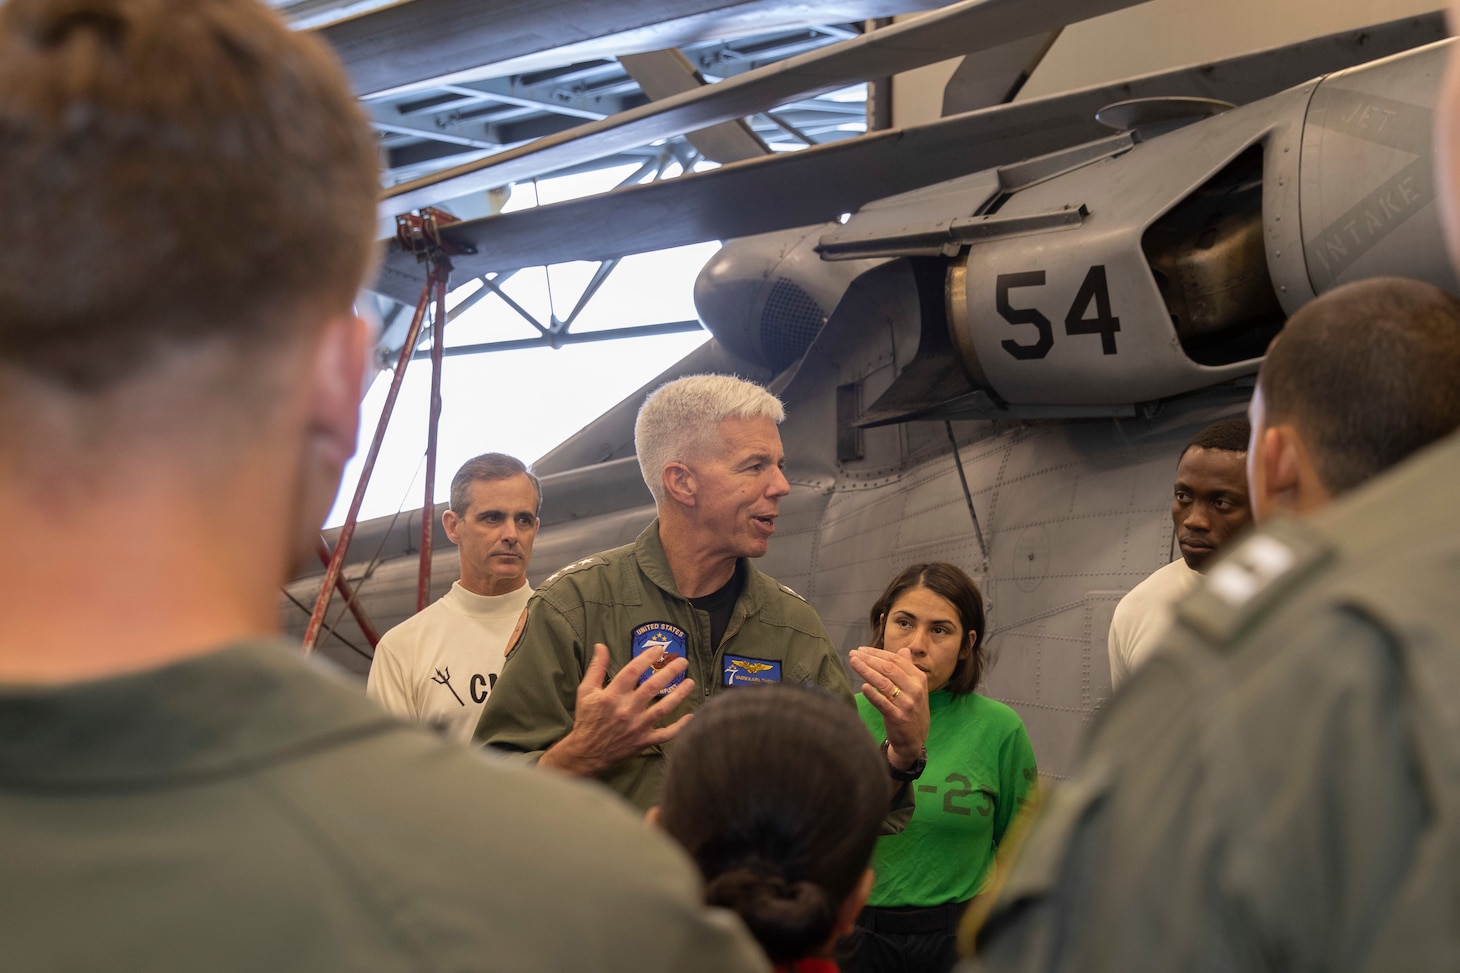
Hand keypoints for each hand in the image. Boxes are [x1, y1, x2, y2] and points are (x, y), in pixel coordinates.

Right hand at [540, 643, 695, 776]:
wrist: (585, 753)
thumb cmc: (587, 719)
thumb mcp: (586, 691)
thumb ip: (596, 667)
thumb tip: (601, 645)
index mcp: (611, 696)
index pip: (633, 671)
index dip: (647, 657)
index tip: (659, 649)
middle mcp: (626, 710)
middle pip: (652, 687)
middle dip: (670, 672)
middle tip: (683, 661)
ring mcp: (637, 726)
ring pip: (663, 709)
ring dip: (679, 695)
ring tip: (690, 682)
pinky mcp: (643, 741)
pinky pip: (665, 734)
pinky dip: (679, 726)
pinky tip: (691, 716)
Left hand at [849, 645, 928, 771]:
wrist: (914, 741)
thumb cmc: (911, 711)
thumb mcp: (915, 689)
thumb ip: (908, 669)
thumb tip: (903, 650)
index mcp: (919, 678)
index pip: (896, 660)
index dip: (877, 653)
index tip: (861, 649)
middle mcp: (915, 689)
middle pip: (888, 668)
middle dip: (869, 659)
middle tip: (853, 653)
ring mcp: (907, 703)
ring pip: (884, 683)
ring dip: (866, 670)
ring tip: (853, 662)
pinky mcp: (898, 718)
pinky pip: (883, 703)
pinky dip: (873, 694)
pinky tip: (863, 687)